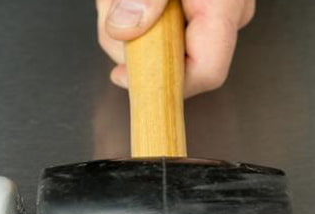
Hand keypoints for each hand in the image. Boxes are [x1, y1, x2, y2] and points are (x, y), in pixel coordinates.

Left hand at [97, 0, 255, 97]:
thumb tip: (127, 28)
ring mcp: (205, 17)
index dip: (165, 83)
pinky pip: (154, 32)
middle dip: (132, 43)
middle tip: (114, 7)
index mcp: (223, 6)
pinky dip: (132, 16)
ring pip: (156, 48)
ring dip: (125, 26)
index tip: (124, 77)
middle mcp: (221, 16)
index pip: (206, 71)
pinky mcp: (189, 17)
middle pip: (172, 61)